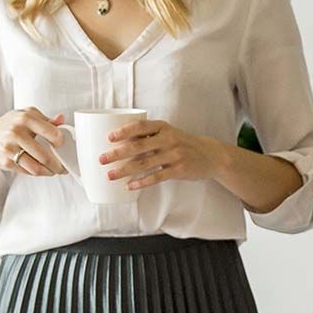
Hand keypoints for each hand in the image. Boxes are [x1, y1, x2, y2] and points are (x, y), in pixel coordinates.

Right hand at [0, 107, 65, 175]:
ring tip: (54, 170)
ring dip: (49, 172)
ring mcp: (9, 148)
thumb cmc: (9, 125)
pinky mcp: (5, 162)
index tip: (62, 146)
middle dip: (58, 165)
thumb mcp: (25, 116)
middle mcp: (16, 132)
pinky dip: (38, 173)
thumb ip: (45, 119)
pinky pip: (27, 172)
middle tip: (63, 167)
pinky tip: (42, 170)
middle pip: (45, 156)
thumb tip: (62, 119)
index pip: (52, 133)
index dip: (61, 142)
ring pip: (36, 168)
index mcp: (25, 118)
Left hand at [100, 120, 224, 189]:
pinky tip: (130, 186)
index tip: (109, 138)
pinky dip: (141, 182)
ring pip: (144, 163)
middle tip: (102, 159)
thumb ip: (150, 136)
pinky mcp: (178, 170)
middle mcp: (168, 139)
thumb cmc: (184, 144)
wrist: (211, 155)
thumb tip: (121, 143)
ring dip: (124, 170)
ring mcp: (174, 155)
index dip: (124, 131)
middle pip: (138, 146)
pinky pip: (156, 177)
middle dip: (118, 153)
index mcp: (163, 127)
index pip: (140, 126)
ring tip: (110, 175)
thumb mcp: (170, 133)